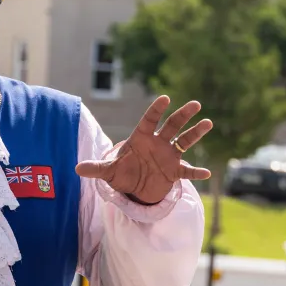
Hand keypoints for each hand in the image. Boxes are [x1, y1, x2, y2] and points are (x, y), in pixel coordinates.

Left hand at [75, 96, 211, 204]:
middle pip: (172, 126)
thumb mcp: (109, 171)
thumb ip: (97, 168)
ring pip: (185, 141)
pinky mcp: (174, 171)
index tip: (165, 98)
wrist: (135, 187)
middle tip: (195, 104)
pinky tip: (207, 173)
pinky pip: (187, 171)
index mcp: (142, 138)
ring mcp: (169, 156)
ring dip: (196, 133)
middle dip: (183, 115)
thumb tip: (77, 168)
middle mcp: (158, 143)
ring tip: (208, 123)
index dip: (156, 110)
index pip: (150, 120)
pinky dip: (196, 172)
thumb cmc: (122, 172)